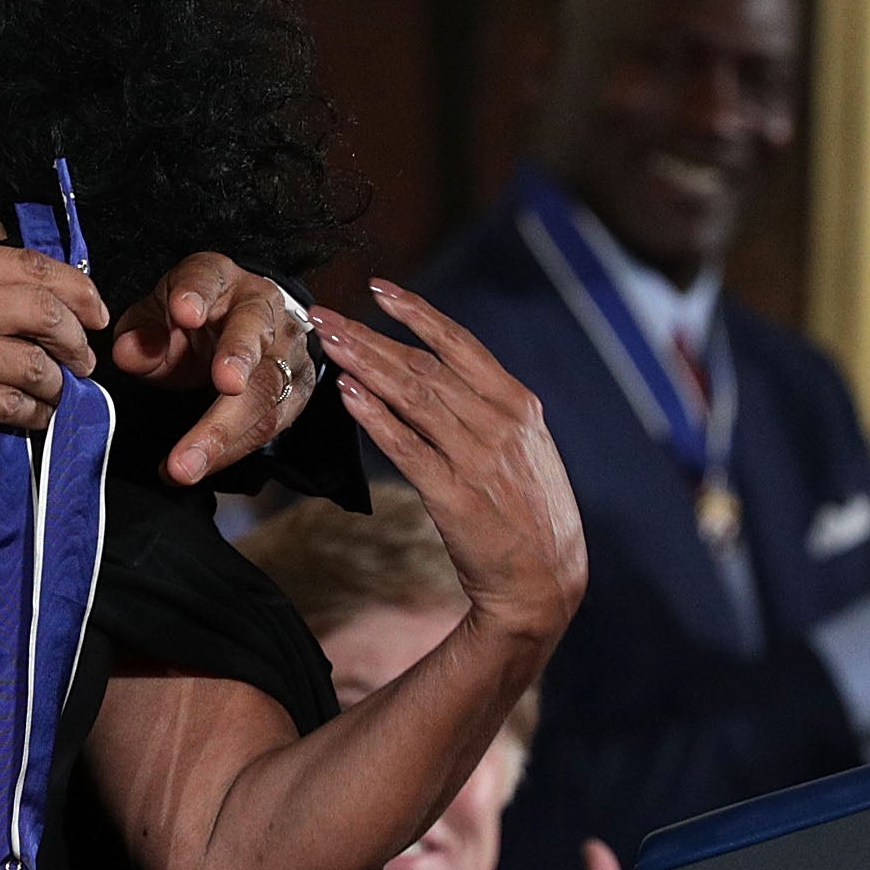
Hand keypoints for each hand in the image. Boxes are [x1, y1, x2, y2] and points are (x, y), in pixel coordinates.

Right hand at [0, 237, 107, 451]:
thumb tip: (23, 297)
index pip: (35, 265)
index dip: (79, 291)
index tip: (95, 313)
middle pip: (47, 312)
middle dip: (78, 342)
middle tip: (83, 362)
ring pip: (35, 365)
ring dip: (55, 387)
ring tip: (51, 396)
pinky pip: (11, 406)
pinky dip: (30, 415)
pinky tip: (26, 418)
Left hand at [111, 252, 318, 485]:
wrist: (233, 329)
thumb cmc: (187, 322)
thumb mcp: (154, 317)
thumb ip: (140, 333)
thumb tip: (128, 353)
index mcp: (217, 278)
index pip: (208, 278)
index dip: (198, 294)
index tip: (187, 312)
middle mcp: (260, 305)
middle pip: (254, 333)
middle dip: (239, 360)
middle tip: (223, 386)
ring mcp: (286, 346)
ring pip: (268, 387)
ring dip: (227, 430)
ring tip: (185, 465)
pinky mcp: (299, 386)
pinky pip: (271, 422)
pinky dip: (232, 449)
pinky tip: (200, 465)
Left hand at [314, 283, 586, 648]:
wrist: (543, 580)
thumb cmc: (529, 512)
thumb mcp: (525, 446)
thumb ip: (487, 408)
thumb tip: (438, 372)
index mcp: (516, 403)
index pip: (459, 343)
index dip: (416, 312)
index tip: (378, 289)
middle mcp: (498, 423)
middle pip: (423, 365)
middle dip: (369, 336)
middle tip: (326, 316)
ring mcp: (476, 458)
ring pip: (410, 397)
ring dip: (363, 365)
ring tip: (328, 343)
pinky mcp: (454, 495)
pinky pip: (405, 447)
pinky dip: (374, 417)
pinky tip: (347, 395)